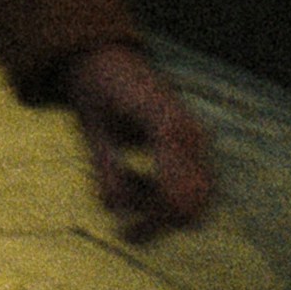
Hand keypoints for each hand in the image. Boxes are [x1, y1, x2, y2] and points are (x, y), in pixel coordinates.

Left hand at [64, 40, 216, 236]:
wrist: (107, 54)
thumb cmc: (96, 88)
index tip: (124, 235)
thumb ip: (105, 166)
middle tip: (125, 233)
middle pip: (191, 204)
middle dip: (158, 223)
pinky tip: (140, 181)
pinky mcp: (197, 149)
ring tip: (127, 190)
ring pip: (198, 202)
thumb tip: (114, 207)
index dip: (153, 221)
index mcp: (166, 124)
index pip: (174, 192)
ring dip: (164, 211)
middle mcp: (191, 134)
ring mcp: (199, 141)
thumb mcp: (91, 125)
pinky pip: (196, 191)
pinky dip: (170, 199)